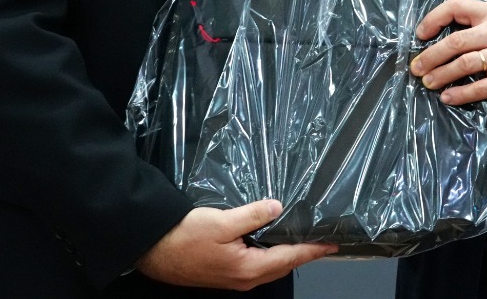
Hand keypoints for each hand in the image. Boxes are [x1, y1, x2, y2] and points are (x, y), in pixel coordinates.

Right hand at [135, 200, 336, 289]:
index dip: (312, 249)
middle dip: (304, 253)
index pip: (290, 257)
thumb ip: (252, 215)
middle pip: (284, 265)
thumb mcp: (221, 222)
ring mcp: (235, 278)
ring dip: (288, 254)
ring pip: (271, 267)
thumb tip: (277, 207)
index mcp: (249, 267)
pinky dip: (271, 255)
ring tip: (303, 240)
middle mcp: (245, 278)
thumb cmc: (184, 237)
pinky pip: (258, 265)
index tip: (332, 244)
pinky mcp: (226, 273)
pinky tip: (272, 242)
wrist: (153, 250)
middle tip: (323, 240)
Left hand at [409, 0, 486, 104]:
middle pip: (455, 42)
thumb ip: (480, 20)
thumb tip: (443, 32)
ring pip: (464, 64)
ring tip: (428, 83)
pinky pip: (479, 88)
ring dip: (441, 75)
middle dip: (430, 56)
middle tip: (416, 67)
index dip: (433, 19)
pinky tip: (448, 98)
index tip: (420, 34)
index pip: (456, 7)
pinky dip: (460, 94)